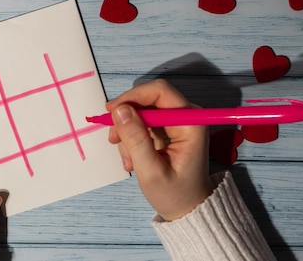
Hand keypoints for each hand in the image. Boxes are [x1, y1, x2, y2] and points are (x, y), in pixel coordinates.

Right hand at [106, 79, 213, 220]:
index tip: (111, 112)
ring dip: (127, 133)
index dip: (133, 97)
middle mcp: (185, 116)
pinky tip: (132, 160)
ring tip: (128, 160)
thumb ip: (136, 139)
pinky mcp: (166, 129)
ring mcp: (175, 122)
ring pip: (140, 112)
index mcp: (190, 123)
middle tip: (113, 139)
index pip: (159, 92)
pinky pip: (141, 123)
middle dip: (127, 118)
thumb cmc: (175, 194)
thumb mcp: (151, 171)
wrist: (187, 210)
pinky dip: (131, 139)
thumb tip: (119, 110)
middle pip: (147, 99)